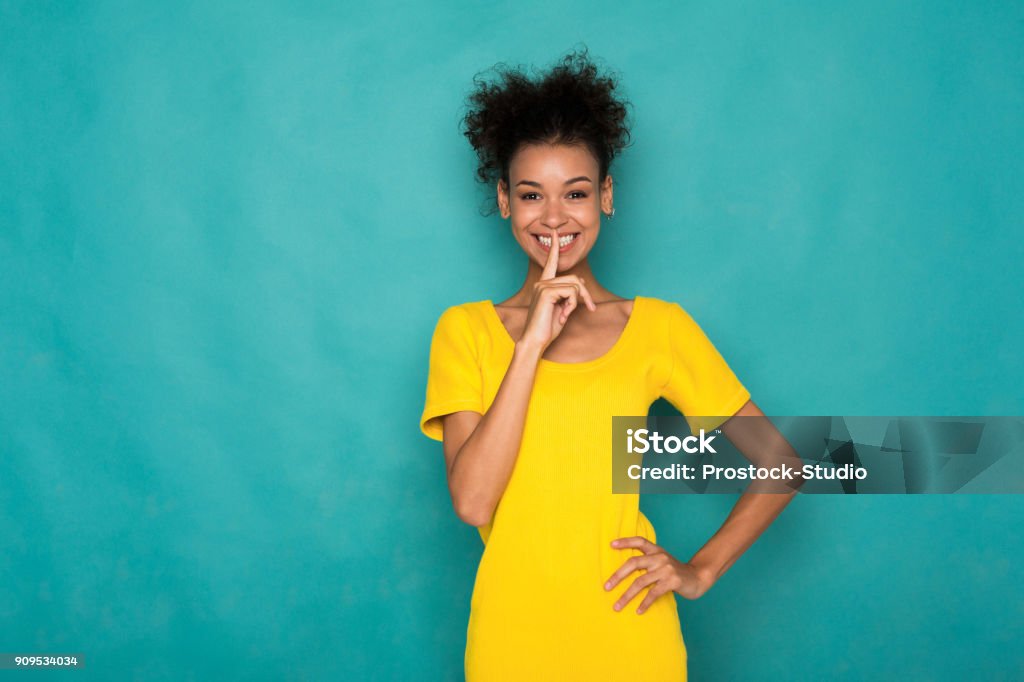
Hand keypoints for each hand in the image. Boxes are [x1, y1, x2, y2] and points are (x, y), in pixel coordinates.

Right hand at [518, 226, 596, 351]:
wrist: (535, 341)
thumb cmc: (547, 328)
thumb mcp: (563, 308)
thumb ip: (570, 294)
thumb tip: (581, 282)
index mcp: (544, 285)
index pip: (551, 263)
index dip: (555, 247)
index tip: (555, 233)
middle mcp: (541, 282)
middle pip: (575, 278)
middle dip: (585, 294)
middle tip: (589, 308)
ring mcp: (542, 286)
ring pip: (575, 285)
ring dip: (578, 302)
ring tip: (567, 315)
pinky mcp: (546, 292)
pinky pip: (571, 292)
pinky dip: (572, 305)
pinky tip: (563, 316)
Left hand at [603, 537, 714, 613]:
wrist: (698, 578)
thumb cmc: (674, 572)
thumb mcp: (662, 562)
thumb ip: (648, 562)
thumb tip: (624, 571)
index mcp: (656, 550)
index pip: (639, 541)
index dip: (625, 541)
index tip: (611, 545)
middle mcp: (660, 557)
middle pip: (634, 563)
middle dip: (617, 576)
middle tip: (606, 587)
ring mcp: (666, 569)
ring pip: (640, 582)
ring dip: (627, 596)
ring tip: (617, 606)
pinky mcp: (672, 581)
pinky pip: (653, 593)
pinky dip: (644, 603)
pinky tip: (638, 611)